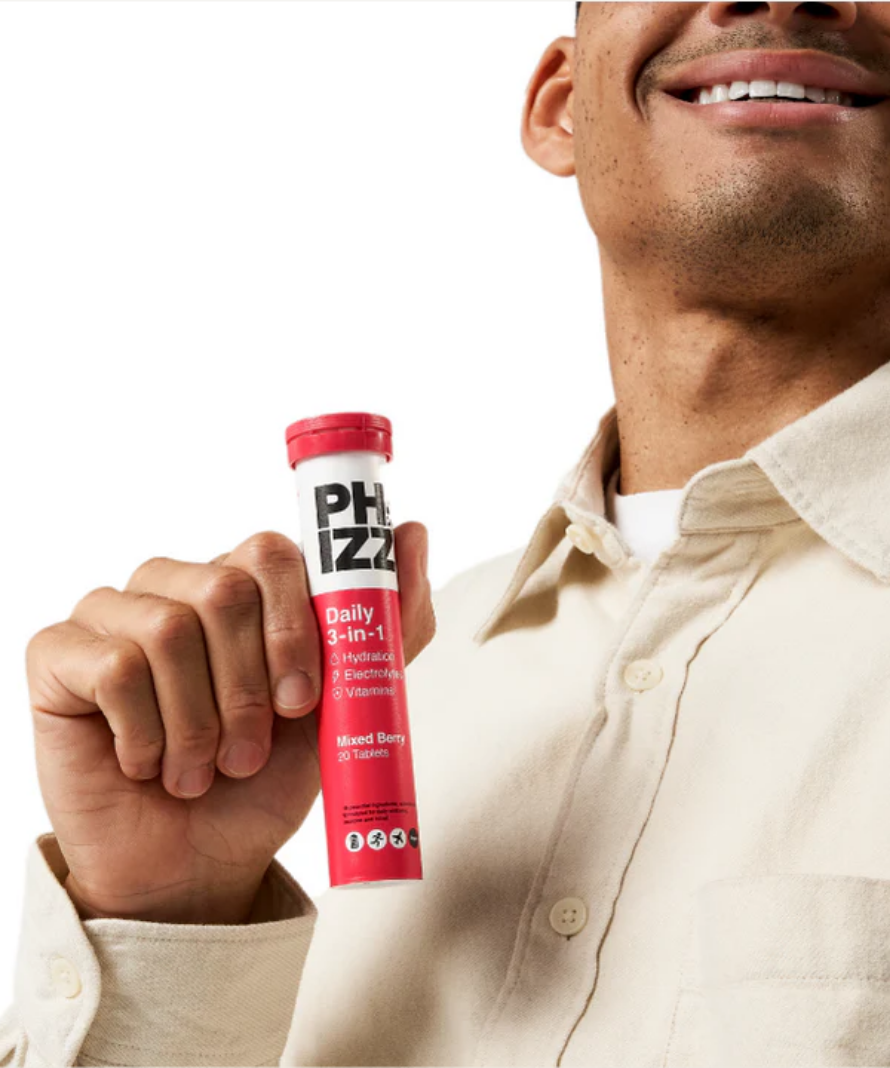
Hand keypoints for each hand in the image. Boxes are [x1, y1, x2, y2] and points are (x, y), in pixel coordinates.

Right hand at [26, 525, 433, 923]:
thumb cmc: (264, 780)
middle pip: (223, 589)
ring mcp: (113, 613)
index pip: (271, 553)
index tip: (304, 701)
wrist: (196, 863)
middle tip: (246, 754)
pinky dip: (145, 734)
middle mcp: (175, 584)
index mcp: (242, 585)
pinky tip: (146, 763)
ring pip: (168, 630)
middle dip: (249, 690)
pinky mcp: (57, 654)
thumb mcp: (342, 708)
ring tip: (200, 769)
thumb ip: (383, 625)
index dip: (295, 627)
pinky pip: (113, 667)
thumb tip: (415, 532)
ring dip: (199, 723)